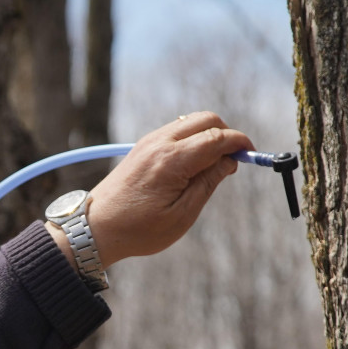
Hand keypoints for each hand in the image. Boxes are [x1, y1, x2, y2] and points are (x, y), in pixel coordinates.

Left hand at [83, 112, 250, 267]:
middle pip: (206, 119)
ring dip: (209, 136)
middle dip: (227, 134)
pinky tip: (193, 166)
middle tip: (232, 162)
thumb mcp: (182, 215)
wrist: (96, 228)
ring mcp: (149, 141)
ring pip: (191, 122)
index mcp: (172, 160)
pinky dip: (193, 139)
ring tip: (212, 167)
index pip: (217, 137)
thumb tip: (229, 161)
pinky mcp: (143, 146)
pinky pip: (177, 131)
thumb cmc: (139, 229)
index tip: (251, 156)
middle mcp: (160, 143)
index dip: (239, 144)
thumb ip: (209, 183)